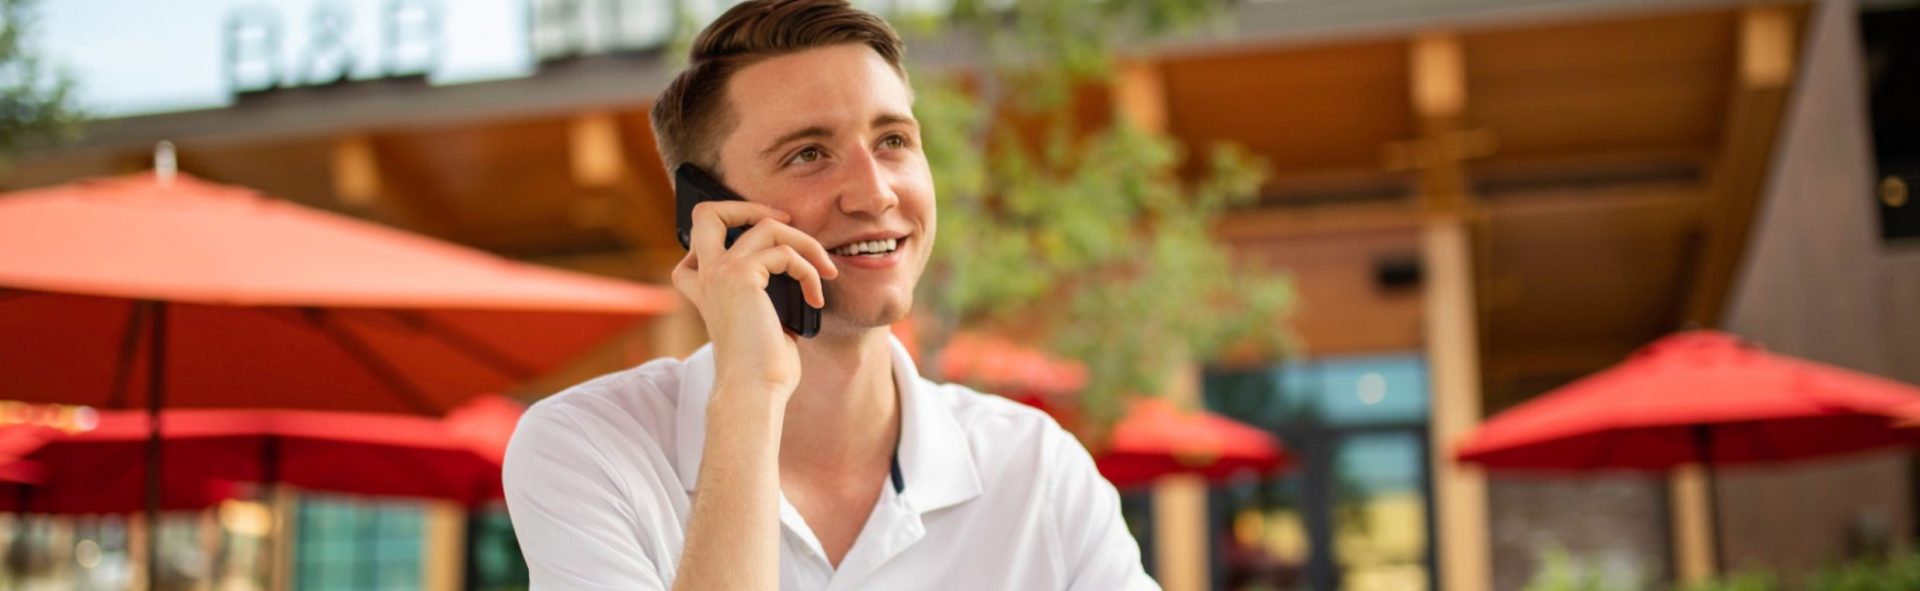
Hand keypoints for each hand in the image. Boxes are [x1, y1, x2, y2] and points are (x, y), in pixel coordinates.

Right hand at [671, 200, 838, 402]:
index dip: (734, 229)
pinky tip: (816, 296)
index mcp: (704, 287)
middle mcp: (705, 275)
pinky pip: (785, 252)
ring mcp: (719, 272)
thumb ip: (768, 287)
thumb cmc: (764, 365)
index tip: (774, 249)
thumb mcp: (765, 317)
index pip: (700, 240)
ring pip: (765, 224)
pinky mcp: (740, 276)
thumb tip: (797, 263)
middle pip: (710, 213)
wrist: (755, 390)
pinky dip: (809, 270)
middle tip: (787, 224)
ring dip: (805, 244)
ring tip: (825, 271)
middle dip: (752, 207)